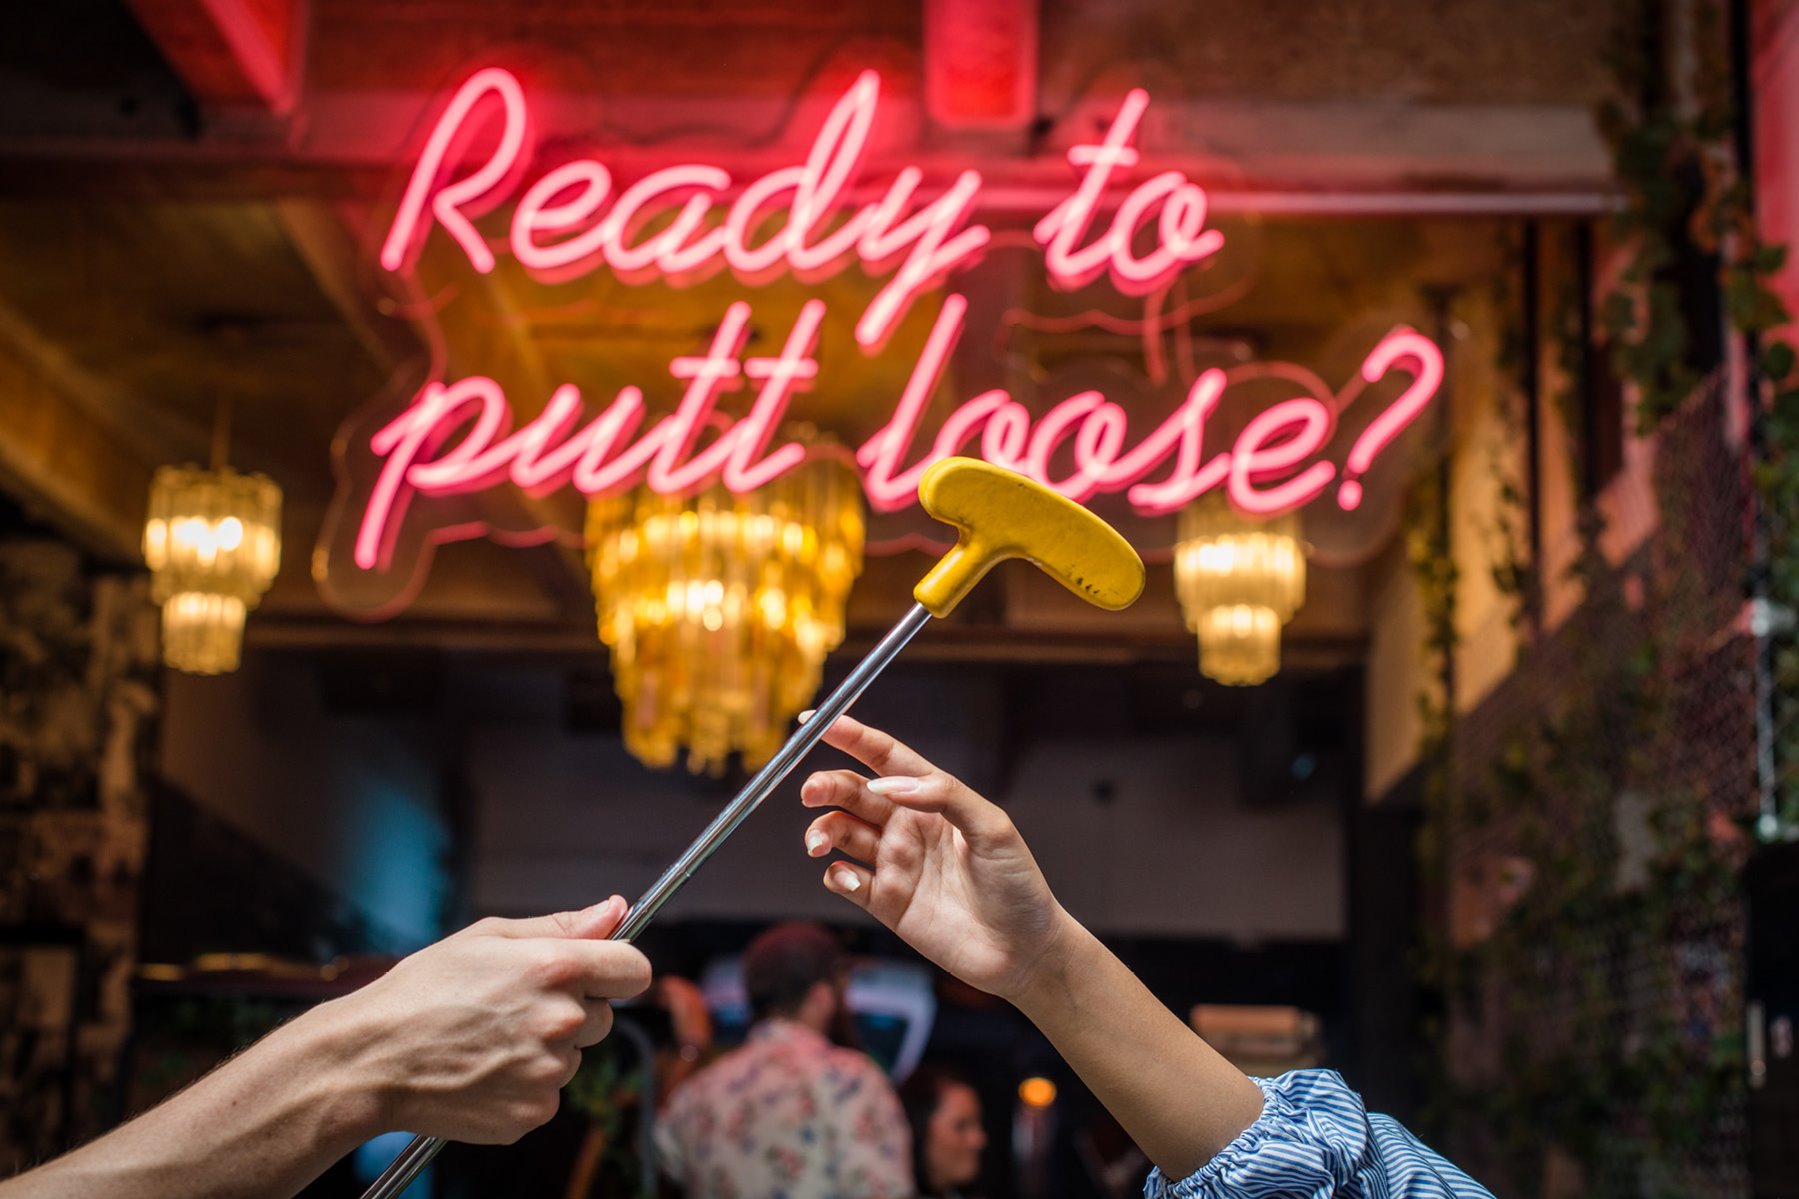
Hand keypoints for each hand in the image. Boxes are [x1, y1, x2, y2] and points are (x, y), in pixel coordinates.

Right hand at [321, 896, 651, 1143]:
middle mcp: (561, 1020)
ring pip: (573, 1056)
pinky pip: (549, 1093)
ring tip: (488, 1039)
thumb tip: (615, 909)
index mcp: (555, 968)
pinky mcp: (533, 1112)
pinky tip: (484, 1069)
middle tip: (514, 1007)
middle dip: (573, 1009)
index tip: (602, 973)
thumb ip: (562, 925)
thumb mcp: (489, 937)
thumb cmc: (423, 990)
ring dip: (546, 1048)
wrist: (372, 1059)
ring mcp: (549, 1072)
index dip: (620, 969)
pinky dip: (525, 1084)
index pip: (635, 969)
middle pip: (603, 1015)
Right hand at [800, 714, 1072, 1003]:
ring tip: (818, 843)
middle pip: (853, 793)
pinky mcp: (885, 902)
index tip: (817, 722)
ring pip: (841, 833)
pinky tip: (846, 879)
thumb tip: (890, 783)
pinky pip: (845, 880)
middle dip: (826, 786)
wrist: (1024, 950)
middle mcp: (907, 826)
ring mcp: (894, 863)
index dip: (851, 736)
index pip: (885, 758)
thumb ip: (945, 796)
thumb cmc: (1018, 884)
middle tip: (810, 792)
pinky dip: (836, 875)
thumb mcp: (993, 828)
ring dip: (822, 831)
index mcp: (932, 799)